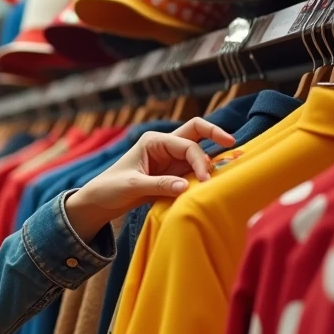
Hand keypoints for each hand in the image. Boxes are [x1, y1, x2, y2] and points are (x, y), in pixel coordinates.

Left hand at [65, 117, 235, 241]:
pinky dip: (203, 173)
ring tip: (223, 173)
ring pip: (198, 151)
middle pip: (196, 131)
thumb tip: (187, 186)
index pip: (186, 145)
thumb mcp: (133, 186)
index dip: (200, 160)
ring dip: (209, 160)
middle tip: (234, 144)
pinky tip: (211, 182)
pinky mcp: (172, 173)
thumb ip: (160, 185)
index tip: (205, 180)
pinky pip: (193, 169)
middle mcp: (164, 145)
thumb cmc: (110, 188)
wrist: (99, 201)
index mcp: (153, 141)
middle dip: (215, 134)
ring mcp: (170, 159)